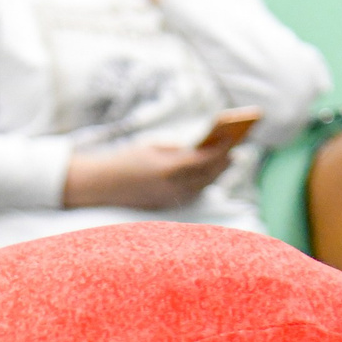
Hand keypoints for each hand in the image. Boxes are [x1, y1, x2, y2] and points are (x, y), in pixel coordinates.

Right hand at [63, 139, 234, 210]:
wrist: (104, 184)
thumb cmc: (127, 159)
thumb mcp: (153, 147)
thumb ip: (178, 149)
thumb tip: (202, 149)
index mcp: (168, 168)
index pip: (203, 158)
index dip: (220, 147)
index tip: (231, 136)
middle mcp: (172, 187)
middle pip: (208, 175)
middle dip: (223, 162)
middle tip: (236, 149)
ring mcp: (171, 198)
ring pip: (203, 186)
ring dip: (217, 173)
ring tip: (228, 161)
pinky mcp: (167, 205)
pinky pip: (193, 193)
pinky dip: (204, 183)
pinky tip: (210, 174)